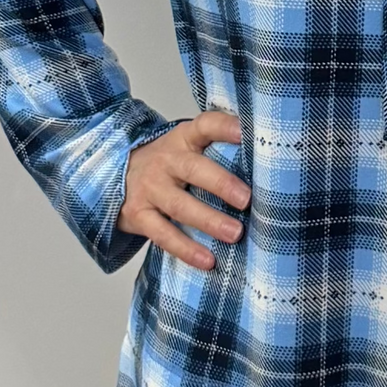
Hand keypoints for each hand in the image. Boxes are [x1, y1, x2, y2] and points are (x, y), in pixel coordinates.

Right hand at [116, 111, 249, 269]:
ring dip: (209, 220)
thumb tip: (270, 164)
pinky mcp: (139, 215)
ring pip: (180, 205)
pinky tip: (207, 260)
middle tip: (246, 199)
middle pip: (193, 169)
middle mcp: (166, 161)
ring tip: (235, 234)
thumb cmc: (168, 164)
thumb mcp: (188, 147)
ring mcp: (151, 188)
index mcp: (184, 139)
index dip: (224, 127)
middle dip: (221, 184)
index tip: (245, 132)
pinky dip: (186, 249)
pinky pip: (164, 235)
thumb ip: (218, 150)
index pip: (205, 126)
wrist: (115, 174)